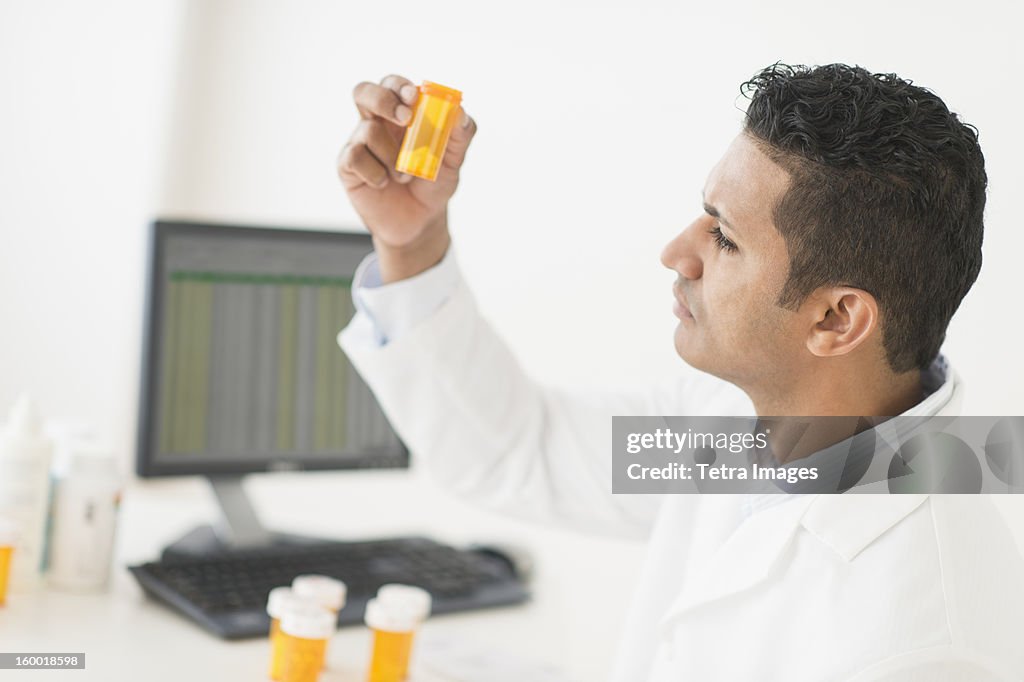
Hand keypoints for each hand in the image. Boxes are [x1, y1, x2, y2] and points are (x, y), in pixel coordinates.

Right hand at [337, 74, 476, 280]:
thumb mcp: (453, 160)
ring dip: (392, 155)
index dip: (399, 86)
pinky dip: (376, 172)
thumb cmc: (433, 185)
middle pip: (364, 92)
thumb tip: (460, 112)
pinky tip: (383, 184)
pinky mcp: (347, 166)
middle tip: (404, 118)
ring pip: (368, 131)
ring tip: (404, 176)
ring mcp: (359, 143)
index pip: (392, 85)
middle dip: (382, 99)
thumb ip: (460, 135)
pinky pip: (355, 157)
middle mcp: (376, 123)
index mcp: (400, 114)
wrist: (419, 222)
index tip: (413, 97)